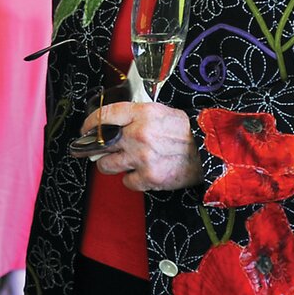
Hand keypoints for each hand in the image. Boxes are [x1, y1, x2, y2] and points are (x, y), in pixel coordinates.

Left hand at [80, 100, 201, 191]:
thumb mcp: (161, 112)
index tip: (85, 130)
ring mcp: (142, 157)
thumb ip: (135, 116)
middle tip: (98, 151)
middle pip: (100, 143)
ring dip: (111, 165)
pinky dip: (132, 180)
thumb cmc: (185, 131)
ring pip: (107, 165)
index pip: (104, 116)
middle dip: (95, 149)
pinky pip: (126, 182)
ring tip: (122, 162)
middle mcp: (139, 134)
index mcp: (142, 113)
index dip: (90, 124)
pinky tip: (141, 173)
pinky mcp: (149, 177)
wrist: (209, 151)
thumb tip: (109, 127)